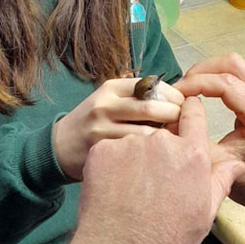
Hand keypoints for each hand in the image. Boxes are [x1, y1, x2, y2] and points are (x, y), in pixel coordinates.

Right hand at [53, 77, 182, 180]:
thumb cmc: (95, 122)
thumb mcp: (111, 101)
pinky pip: (136, 153)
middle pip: (152, 107)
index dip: (174, 96)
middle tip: (185, 127)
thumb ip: (139, 98)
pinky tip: (158, 159)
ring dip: (166, 139)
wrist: (59, 147)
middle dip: (174, 117)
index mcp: (112, 87)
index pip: (153, 84)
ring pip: (147, 133)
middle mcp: (105, 104)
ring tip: (175, 145)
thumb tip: (181, 99)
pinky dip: (152, 155)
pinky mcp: (102, 152)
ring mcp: (102, 128)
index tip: (185, 106)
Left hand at [74, 98, 244, 243]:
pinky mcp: (101, 150)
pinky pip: (108, 150)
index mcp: (192, 153)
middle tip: (152, 179)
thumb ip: (220, 181)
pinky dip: (109, 164)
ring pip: (133, 140)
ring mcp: (129, 143)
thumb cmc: (167, 240)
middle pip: (162, 130)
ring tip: (129, 190)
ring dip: (133, 157)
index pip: (193, 112)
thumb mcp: (204, 214)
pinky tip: (111, 189)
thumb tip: (237, 164)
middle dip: (159, 147)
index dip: (188, 115)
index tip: (182, 122)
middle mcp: (162, 141)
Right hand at [177, 55, 244, 238]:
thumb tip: (169, 121)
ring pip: (236, 66)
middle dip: (202, 71)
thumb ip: (195, 140)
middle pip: (232, 64)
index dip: (196, 83)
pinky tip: (202, 92)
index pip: (225, 83)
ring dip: (209, 72)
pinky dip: (218, 78)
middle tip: (181, 87)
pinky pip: (239, 76)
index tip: (175, 93)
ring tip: (188, 88)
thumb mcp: (220, 166)